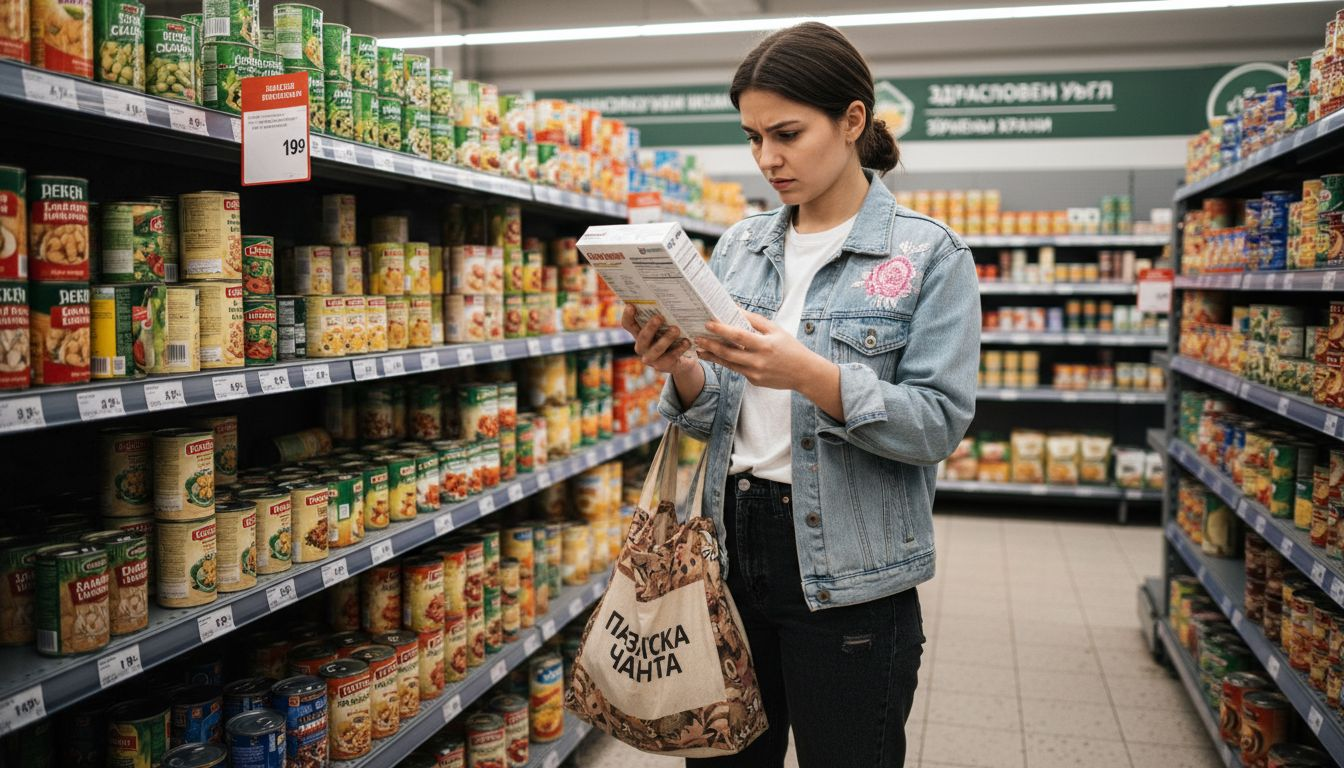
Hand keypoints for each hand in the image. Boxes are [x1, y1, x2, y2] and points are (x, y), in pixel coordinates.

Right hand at [622, 305, 696, 374]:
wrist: (681, 361)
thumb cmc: (671, 337)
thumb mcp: (664, 327)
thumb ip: (660, 317)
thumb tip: (666, 299)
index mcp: (638, 334)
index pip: (628, 325)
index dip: (627, 316)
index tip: (631, 306)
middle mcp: (642, 347)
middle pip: (642, 337)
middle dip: (651, 327)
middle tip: (660, 317)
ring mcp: (651, 359)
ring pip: (657, 349)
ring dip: (666, 338)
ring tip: (676, 329)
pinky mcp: (663, 366)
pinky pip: (671, 357)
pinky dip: (679, 349)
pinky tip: (686, 342)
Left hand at [696, 311, 835, 393]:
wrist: (804, 373)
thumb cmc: (790, 348)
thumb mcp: (776, 330)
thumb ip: (755, 320)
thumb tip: (735, 309)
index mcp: (765, 345)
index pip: (739, 336)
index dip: (722, 330)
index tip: (708, 324)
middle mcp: (758, 361)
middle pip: (728, 353)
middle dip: (710, 345)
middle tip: (697, 338)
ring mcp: (755, 373)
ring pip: (728, 364)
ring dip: (712, 356)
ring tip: (700, 349)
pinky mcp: (753, 381)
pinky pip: (737, 370)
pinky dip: (726, 362)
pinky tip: (716, 356)